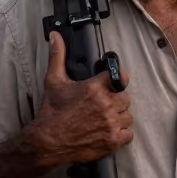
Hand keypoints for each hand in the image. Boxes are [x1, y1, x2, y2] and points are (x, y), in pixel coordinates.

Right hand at [24, 32, 132, 167]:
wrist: (48, 142)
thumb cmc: (52, 112)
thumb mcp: (53, 81)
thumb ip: (57, 56)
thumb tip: (55, 36)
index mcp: (95, 88)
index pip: (121, 77)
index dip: (118, 80)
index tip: (112, 84)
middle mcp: (106, 104)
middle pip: (125, 98)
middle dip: (115, 101)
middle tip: (102, 106)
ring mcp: (111, 123)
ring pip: (127, 116)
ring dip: (119, 118)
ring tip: (104, 120)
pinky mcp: (113, 140)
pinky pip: (128, 134)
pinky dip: (121, 134)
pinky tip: (108, 132)